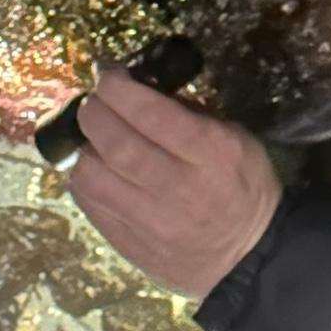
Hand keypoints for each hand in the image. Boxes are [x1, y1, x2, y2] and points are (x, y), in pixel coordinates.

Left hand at [68, 67, 281, 299]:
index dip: (120, 89)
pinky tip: (97, 169)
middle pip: (116, 145)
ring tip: (94, 139)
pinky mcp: (131, 245)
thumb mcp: (235, 138)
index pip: (153, 115)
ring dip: (84, 148)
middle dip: (93, 113)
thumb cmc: (242, 185)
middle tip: (93, 102)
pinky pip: (90, 204)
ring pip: (93, 177)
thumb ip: (188, 113)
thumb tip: (135, 87)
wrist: (246, 256)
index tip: (107, 75)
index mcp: (213, 155)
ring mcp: (152, 222)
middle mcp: (180, 189)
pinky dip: (84, 179)